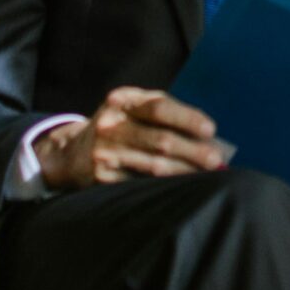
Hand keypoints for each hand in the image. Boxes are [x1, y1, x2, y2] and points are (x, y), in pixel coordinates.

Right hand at [34, 88, 227, 189]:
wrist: (73, 153)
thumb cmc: (120, 127)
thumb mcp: (133, 109)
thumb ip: (166, 114)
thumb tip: (208, 136)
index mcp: (123, 100)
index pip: (159, 108)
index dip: (187, 119)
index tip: (210, 130)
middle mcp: (111, 124)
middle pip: (160, 140)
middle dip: (193, 152)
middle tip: (216, 160)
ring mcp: (106, 152)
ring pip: (154, 166)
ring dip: (185, 172)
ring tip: (207, 176)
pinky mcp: (103, 178)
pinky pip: (142, 185)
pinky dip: (166, 187)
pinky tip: (182, 189)